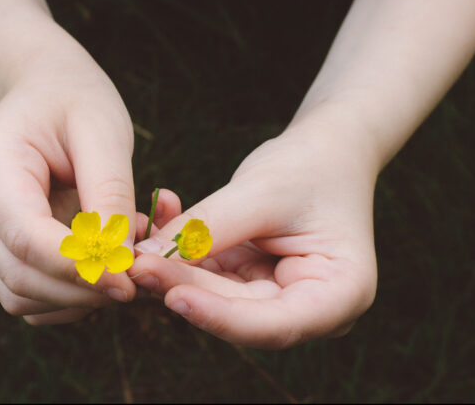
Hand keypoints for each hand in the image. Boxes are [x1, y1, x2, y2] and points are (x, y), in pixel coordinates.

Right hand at [0, 58, 137, 324]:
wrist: (46, 90)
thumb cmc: (76, 101)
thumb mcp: (103, 132)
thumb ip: (109, 194)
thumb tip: (119, 261)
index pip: (23, 236)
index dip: (75, 266)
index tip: (127, 278)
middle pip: (16, 275)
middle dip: (79, 290)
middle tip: (136, 281)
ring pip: (17, 294)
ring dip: (74, 299)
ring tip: (122, 268)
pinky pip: (25, 294)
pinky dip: (65, 297)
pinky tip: (100, 270)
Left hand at [132, 122, 377, 348]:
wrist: (323, 149)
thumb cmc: (308, 166)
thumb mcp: (261, 192)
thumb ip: (207, 228)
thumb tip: (143, 259)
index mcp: (340, 294)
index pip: (275, 325)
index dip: (221, 317)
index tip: (174, 296)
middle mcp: (309, 308)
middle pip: (236, 311)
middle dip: (182, 286)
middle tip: (134, 263)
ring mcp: (275, 296)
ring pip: (212, 296)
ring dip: (171, 269)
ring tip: (134, 245)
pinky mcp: (246, 281)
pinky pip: (206, 274)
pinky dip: (179, 252)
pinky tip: (152, 223)